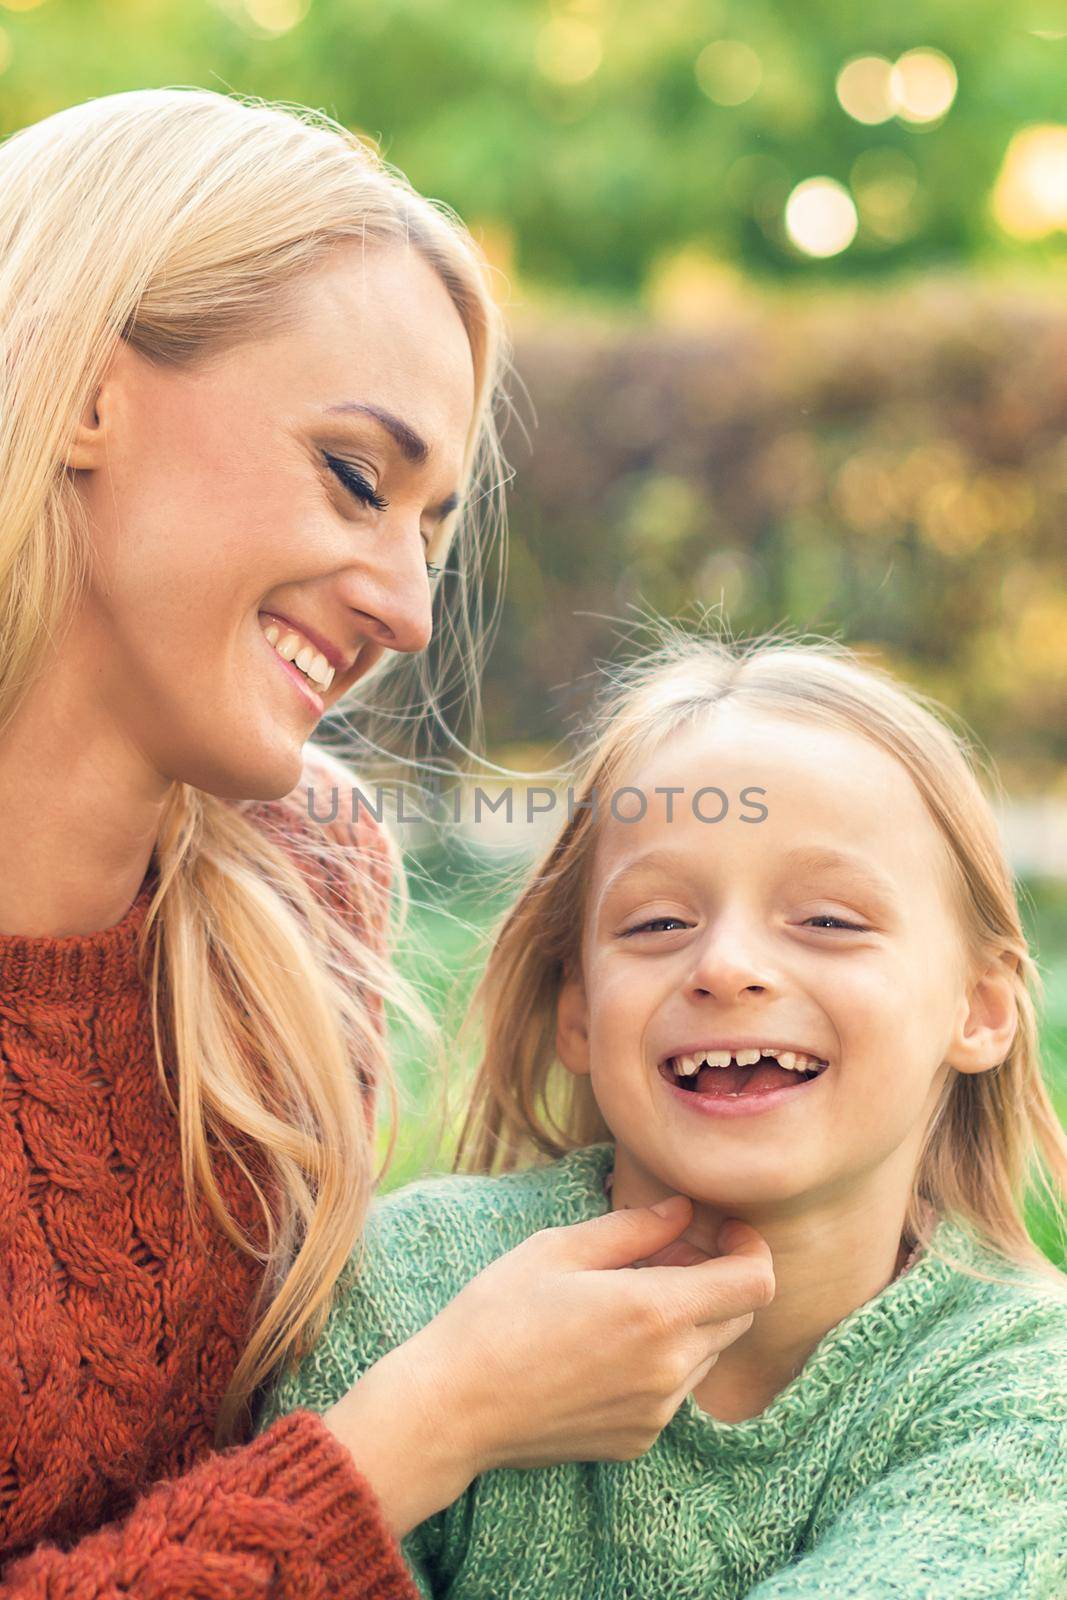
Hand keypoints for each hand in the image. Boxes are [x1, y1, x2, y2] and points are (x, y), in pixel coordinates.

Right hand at [325, 1198, 772, 1537]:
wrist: (453, 1407)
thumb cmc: (497, 1314)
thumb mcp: (559, 1249)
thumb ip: (635, 1226)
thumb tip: (684, 1209)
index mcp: (656, 1310)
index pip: (756, 1282)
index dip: (751, 1250)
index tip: (722, 1233)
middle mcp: (670, 1367)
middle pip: (738, 1316)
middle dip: (716, 1279)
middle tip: (663, 1256)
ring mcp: (657, 1411)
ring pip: (707, 1353)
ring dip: (688, 1320)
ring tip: (625, 1300)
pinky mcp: (639, 1440)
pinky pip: (674, 1390)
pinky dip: (660, 1360)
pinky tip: (604, 1347)